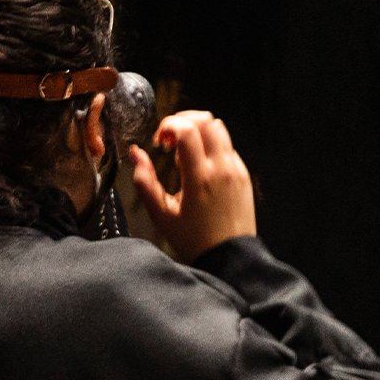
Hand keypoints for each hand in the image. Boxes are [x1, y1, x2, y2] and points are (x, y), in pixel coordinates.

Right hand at [130, 111, 256, 260]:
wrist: (229, 259)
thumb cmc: (195, 242)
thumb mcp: (162, 216)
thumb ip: (145, 182)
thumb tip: (136, 155)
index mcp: (200, 177)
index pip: (187, 129)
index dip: (169, 125)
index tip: (160, 141)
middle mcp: (221, 168)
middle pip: (206, 120)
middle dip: (184, 122)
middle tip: (171, 141)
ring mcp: (236, 170)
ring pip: (219, 129)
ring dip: (199, 132)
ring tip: (185, 155)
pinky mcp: (244, 175)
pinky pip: (227, 147)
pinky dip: (211, 147)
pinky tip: (200, 168)